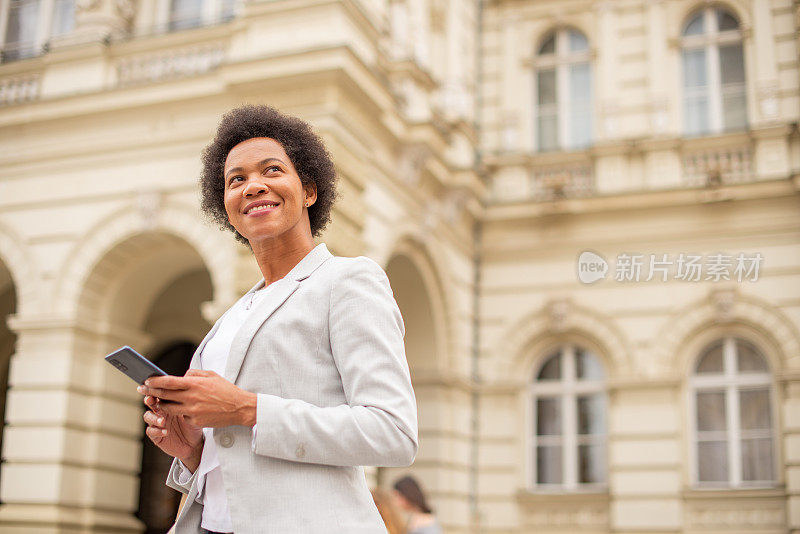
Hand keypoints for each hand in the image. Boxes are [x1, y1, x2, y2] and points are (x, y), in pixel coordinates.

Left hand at [137, 370, 257, 427]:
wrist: (240, 408)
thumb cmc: (226, 390)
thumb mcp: (212, 376)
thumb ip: (194, 374)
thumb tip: (181, 376)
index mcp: (195, 384)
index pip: (168, 382)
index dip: (155, 381)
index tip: (146, 380)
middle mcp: (191, 397)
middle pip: (164, 395)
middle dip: (151, 392)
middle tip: (142, 390)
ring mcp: (192, 411)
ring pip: (169, 409)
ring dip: (162, 404)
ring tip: (159, 401)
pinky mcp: (195, 421)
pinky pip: (182, 417)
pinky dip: (181, 413)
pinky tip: (185, 410)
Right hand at [142, 394, 202, 470]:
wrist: (194, 444)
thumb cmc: (194, 425)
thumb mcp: (192, 412)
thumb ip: (187, 402)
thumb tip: (187, 388)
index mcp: (169, 403)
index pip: (161, 394)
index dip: (157, 390)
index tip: (157, 387)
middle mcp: (161, 412)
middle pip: (150, 402)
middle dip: (149, 400)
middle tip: (151, 400)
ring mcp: (157, 424)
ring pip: (148, 417)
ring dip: (154, 417)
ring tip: (163, 421)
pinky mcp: (156, 436)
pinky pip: (151, 431)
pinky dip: (157, 431)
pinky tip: (165, 431)